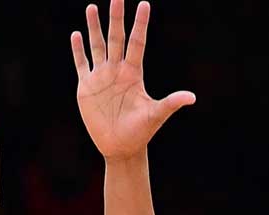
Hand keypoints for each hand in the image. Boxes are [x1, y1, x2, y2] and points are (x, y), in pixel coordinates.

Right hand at [70, 0, 194, 159]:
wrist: (120, 147)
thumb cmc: (140, 132)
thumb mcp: (156, 115)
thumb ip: (171, 103)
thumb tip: (191, 97)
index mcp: (134, 73)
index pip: (137, 42)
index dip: (140, 24)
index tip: (144, 3)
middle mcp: (117, 70)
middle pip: (116, 38)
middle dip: (116, 18)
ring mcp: (101, 77)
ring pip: (97, 46)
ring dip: (94, 27)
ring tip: (92, 7)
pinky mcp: (87, 87)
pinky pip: (81, 63)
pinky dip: (78, 50)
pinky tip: (76, 34)